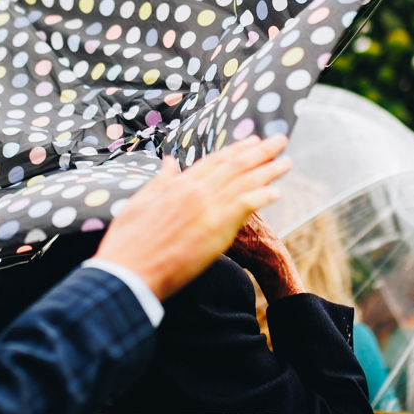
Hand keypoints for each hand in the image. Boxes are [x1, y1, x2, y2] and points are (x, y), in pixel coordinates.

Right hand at [96, 135, 290, 300]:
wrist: (128, 272)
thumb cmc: (128, 243)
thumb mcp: (139, 202)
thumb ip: (159, 181)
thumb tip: (169, 162)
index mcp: (177, 184)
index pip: (214, 161)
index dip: (235, 150)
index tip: (252, 142)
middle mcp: (196, 191)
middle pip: (235, 165)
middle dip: (260, 151)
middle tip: (279, 141)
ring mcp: (208, 208)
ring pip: (245, 181)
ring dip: (268, 170)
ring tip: (285, 162)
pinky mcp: (217, 229)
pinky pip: (246, 205)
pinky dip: (263, 196)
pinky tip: (276, 193)